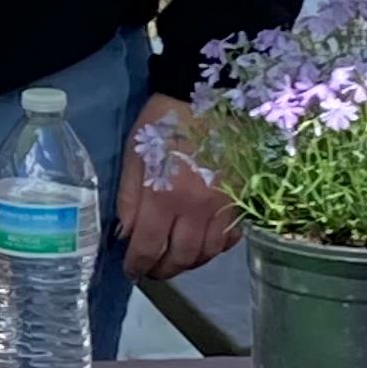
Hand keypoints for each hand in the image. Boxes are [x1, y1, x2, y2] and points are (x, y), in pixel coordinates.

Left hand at [116, 95, 235, 282]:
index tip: (131, 271)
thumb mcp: (134, 157)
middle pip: (180, 258)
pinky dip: (215, 248)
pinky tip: (203, 243)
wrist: (208, 96)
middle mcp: (195, 209)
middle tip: (151, 270)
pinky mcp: (241, 199)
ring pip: (207, 253)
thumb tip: (125, 235)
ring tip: (175, 260)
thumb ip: (128, 199)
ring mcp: (222, 206)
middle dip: (162, 270)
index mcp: (163, 197)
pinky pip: (230, 237)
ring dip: (189, 263)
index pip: (148, 247)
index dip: (137, 266)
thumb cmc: (163, 125)